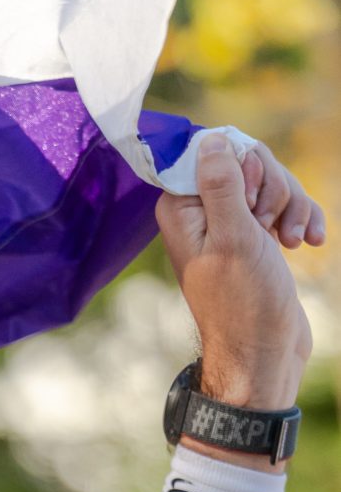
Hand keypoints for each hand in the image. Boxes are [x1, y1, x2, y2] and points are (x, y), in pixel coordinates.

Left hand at [156, 134, 321, 427]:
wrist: (264, 352)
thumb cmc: (245, 302)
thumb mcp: (233, 237)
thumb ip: (221, 186)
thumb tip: (210, 140)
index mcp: (181, 209)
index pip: (215, 150)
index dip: (245, 168)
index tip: (251, 205)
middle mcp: (200, 212)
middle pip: (249, 162)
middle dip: (273, 188)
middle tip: (270, 226)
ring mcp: (230, 223)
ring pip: (272, 182)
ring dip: (292, 206)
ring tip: (291, 240)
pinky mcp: (256, 235)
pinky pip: (285, 205)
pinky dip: (302, 219)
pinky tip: (310, 241)